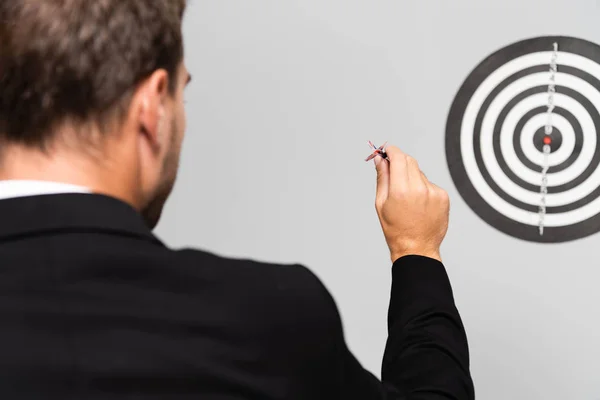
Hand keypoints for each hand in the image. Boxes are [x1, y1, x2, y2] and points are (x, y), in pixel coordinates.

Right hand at [374, 146, 448, 262]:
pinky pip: (430, 184)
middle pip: (410, 161)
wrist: (416, 248)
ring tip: (407, 198)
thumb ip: (382, 177)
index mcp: (400, 190)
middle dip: (400, 162)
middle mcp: (419, 188)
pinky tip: (419, 204)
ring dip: (412, 177)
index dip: (391, 150)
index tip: (387, 150)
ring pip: (420, 173)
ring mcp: (433, 192)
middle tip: (393, 171)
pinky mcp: (443, 196)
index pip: (398, 157)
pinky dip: (423, 188)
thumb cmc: (395, 229)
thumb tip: (380, 159)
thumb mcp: (381, 203)